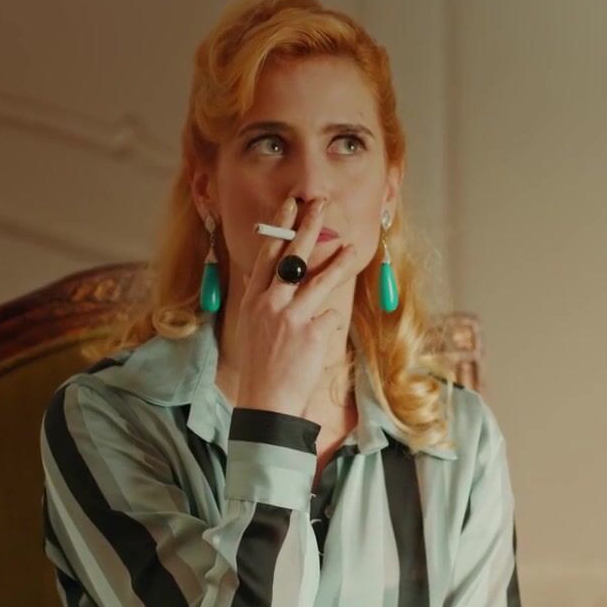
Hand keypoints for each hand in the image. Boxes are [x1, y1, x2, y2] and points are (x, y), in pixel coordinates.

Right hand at [233, 197, 360, 418]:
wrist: (266, 401)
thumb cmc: (263, 364)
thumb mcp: (256, 326)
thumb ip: (269, 299)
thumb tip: (284, 276)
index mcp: (254, 299)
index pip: (267, 254)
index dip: (279, 227)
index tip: (290, 205)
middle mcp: (270, 303)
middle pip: (292, 256)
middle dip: (307, 227)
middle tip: (321, 204)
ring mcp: (291, 317)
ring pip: (319, 281)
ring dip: (338, 262)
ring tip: (352, 247)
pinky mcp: (311, 333)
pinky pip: (329, 317)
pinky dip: (328, 324)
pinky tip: (319, 338)